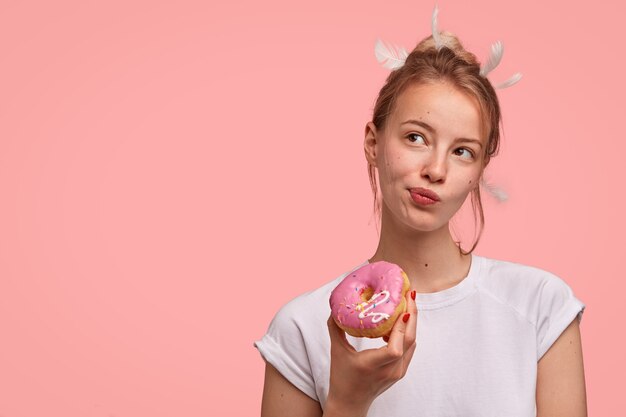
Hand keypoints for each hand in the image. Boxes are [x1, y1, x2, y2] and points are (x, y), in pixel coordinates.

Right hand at [324, 289, 417, 416]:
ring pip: (412, 343)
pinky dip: (407, 333)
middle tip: (410, 295)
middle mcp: (390, 370)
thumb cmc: (341, 378)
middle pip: (410, 341)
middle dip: (413, 315)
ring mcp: (398, 372)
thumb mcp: (336, 351)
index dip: (401, 328)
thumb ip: (336, 328)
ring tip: (406, 303)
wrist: (350, 403)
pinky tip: (398, 322)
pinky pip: (409, 348)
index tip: (403, 309)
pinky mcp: (400, 371)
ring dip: (411, 323)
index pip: (395, 348)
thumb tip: (334, 307)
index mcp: (373, 365)